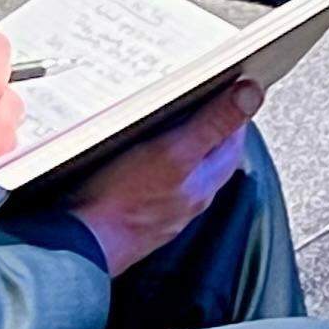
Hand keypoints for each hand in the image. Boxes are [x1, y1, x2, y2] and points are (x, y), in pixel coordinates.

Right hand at [64, 82, 259, 274]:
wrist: (77, 246)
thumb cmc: (122, 203)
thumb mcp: (174, 153)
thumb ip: (213, 125)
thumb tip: (250, 94)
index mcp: (205, 182)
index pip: (233, 137)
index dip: (232, 107)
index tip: (226, 82)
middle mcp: (187, 197)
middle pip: (206, 150)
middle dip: (201, 120)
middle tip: (189, 93)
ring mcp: (160, 207)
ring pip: (176, 166)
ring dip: (170, 140)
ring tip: (156, 116)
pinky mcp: (132, 212)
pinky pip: (147, 178)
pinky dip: (143, 159)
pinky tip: (125, 152)